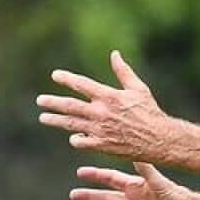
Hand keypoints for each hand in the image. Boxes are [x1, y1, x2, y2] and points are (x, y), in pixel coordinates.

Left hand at [37, 51, 173, 160]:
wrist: (160, 139)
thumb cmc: (150, 112)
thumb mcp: (138, 88)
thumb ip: (123, 71)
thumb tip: (114, 54)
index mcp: (109, 96)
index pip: (82, 84)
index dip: (67, 79)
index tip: (55, 75)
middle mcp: (101, 112)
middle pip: (70, 106)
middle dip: (52, 102)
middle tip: (40, 100)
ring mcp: (99, 129)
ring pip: (70, 124)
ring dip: (55, 120)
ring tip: (43, 117)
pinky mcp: (101, 145)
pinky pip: (81, 142)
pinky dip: (75, 139)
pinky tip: (73, 137)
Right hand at [72, 163, 199, 199]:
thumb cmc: (179, 197)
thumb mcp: (160, 182)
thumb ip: (145, 170)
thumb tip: (134, 154)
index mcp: (136, 187)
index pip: (111, 180)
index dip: (96, 176)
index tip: (81, 173)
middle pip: (107, 198)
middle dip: (91, 196)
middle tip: (74, 195)